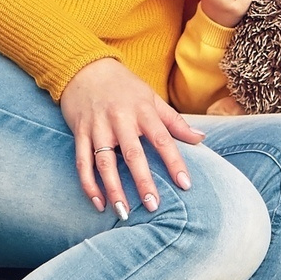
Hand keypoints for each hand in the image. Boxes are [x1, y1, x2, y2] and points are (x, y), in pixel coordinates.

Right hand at [59, 57, 203, 213]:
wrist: (85, 67)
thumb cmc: (124, 86)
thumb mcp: (152, 98)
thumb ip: (175, 121)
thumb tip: (201, 140)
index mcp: (143, 110)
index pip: (163, 139)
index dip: (175, 162)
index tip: (185, 184)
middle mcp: (120, 119)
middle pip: (133, 154)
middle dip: (143, 181)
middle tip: (152, 206)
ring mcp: (97, 126)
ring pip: (104, 161)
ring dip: (113, 188)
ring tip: (123, 212)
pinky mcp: (79, 132)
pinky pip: (82, 162)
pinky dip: (89, 184)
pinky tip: (98, 203)